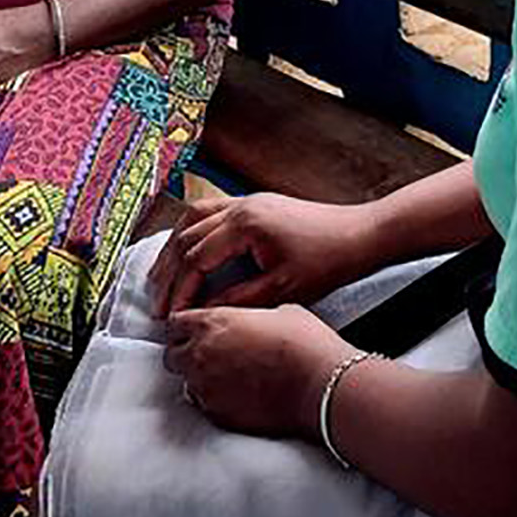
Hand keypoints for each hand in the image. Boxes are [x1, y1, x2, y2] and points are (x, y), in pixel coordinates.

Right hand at [150, 193, 381, 317]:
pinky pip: (211, 211)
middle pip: (186, 237)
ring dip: (174, 248)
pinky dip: (192, 231)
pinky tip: (186, 249)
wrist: (359, 235)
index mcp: (245, 224)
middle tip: (156, 302)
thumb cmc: (327, 261)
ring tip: (160, 276)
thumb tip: (202, 312)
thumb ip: (238, 299)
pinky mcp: (256, 203)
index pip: (196, 259)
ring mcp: (248, 200)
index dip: (180, 290)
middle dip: (168, 272)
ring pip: (193, 219)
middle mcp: (241, 205)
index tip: (170, 316)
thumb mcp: (282, 290)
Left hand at [163, 304, 352, 437]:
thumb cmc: (304, 342)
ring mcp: (205, 387)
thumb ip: (248, 317)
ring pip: (185, 382)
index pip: (175, 322)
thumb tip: (249, 324)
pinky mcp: (216, 413)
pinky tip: (236, 395)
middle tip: (207, 354)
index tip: (194, 330)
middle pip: (172, 355)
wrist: (318, 383)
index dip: (186, 326)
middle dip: (185, 353)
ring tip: (225, 377)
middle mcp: (200, 354)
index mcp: (212, 322)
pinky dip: (213, 399)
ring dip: (198, 378)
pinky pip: (203, 404)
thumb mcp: (278, 311)